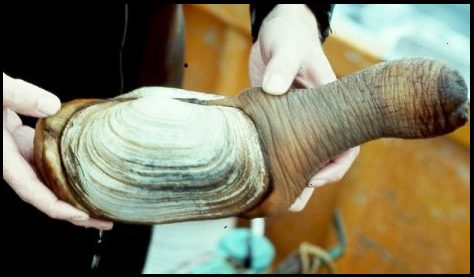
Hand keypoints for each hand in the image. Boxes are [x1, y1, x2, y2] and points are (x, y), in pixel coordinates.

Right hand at [3, 73, 112, 229]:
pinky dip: (62, 171)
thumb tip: (53, 106)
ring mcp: (15, 151)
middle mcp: (10, 160)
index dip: (56, 207)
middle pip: (45, 194)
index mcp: (3, 157)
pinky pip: (44, 162)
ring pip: (46, 180)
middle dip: (73, 212)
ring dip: (70, 193)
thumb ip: (19, 95)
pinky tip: (81, 173)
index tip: (81, 216)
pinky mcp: (19, 140)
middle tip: (104, 221)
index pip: (31, 191)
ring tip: (100, 204)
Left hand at [248, 4, 359, 211]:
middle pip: (324, 158)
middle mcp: (317, 118)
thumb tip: (274, 89)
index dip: (336, 166)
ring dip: (292, 178)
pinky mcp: (278, 121)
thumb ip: (283, 65)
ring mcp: (298, 121)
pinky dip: (273, 163)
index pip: (347, 143)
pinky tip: (258, 175)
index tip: (314, 177)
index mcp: (330, 105)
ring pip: (302, 156)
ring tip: (277, 200)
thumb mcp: (287, 48)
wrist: (274, 32)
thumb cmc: (289, 37)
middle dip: (312, 181)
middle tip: (293, 200)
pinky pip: (280, 147)